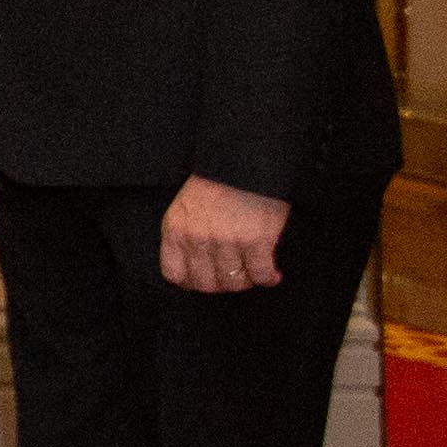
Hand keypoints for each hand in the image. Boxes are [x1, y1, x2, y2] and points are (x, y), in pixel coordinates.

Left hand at [161, 175, 291, 294]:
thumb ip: (185, 236)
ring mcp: (226, 242)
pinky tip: (272, 275)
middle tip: (235, 279)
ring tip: (254, 274)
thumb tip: (195, 266)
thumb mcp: (185, 208)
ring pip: (234, 282)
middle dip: (221, 285)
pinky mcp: (256, 241)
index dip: (191, 283)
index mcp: (176, 230)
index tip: (206, 280)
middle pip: (206, 283)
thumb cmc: (216, 183)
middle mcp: (198, 239)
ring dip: (246, 282)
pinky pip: (260, 273)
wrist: (244, 160)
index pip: (174, 274)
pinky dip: (268, 278)